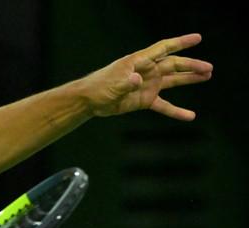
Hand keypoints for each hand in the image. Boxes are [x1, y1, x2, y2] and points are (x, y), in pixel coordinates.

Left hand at [81, 33, 212, 120]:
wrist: (90, 101)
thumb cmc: (99, 87)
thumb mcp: (112, 85)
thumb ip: (126, 82)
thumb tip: (137, 80)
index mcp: (139, 61)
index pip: (163, 48)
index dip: (181, 43)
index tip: (197, 39)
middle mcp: (147, 71)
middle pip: (173, 65)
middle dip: (191, 66)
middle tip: (209, 68)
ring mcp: (148, 85)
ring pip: (173, 80)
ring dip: (189, 78)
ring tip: (207, 76)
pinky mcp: (145, 100)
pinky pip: (164, 105)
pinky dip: (176, 111)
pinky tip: (190, 116)